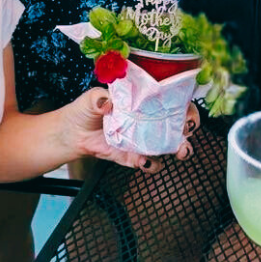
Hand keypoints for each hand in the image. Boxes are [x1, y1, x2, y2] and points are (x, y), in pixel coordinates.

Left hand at [62, 89, 199, 170]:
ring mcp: (143, 139)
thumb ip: (100, 98)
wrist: (72, 133)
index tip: (186, 107)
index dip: (184, 102)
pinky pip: (148, 162)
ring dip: (179, 148)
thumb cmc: (85, 109)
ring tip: (180, 150)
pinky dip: (150, 163)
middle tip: (187, 130)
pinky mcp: (133, 156)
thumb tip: (107, 103)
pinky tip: (145, 160)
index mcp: (143, 101)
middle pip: (177, 122)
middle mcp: (147, 120)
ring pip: (169, 145)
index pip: (170, 99)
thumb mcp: (92, 97)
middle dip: (188, 126)